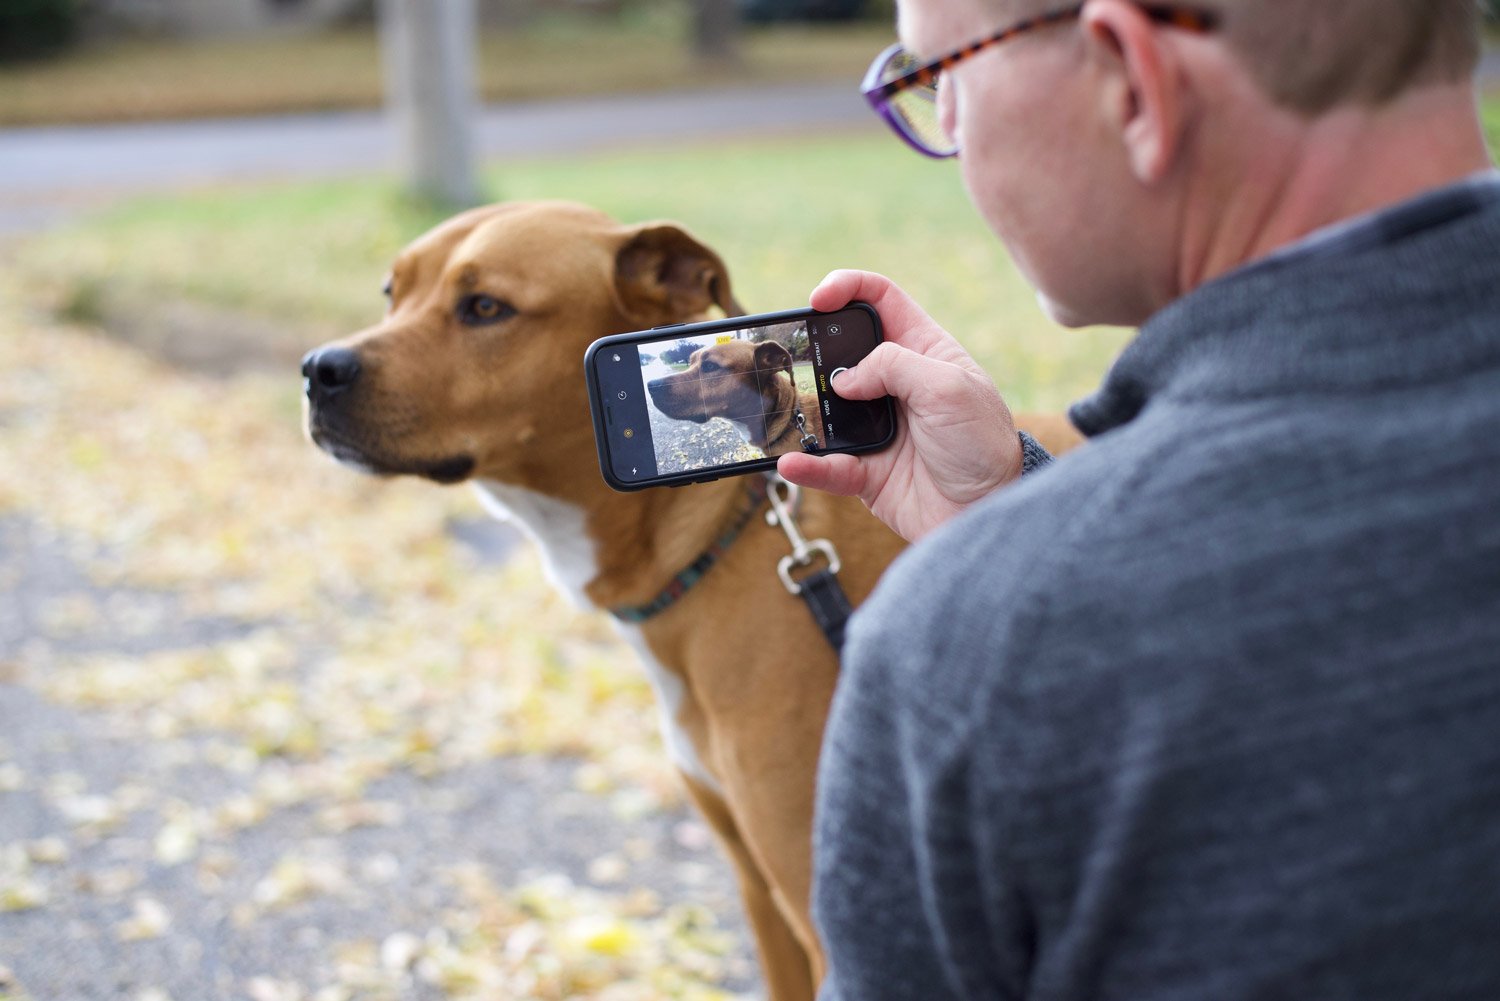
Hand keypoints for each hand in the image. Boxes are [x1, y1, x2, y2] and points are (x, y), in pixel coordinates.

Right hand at [777, 270, 1021, 542]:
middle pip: (841, 351)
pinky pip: (827, 464)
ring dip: (803, 410)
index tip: (819, 298)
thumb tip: (843, 379)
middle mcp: (895, 384)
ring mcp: (875, 426)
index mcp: (922, 350)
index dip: (848, 287)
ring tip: (785, 412)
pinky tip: (792, 463)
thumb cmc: (981, 443)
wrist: (988, 510)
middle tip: (796, 358)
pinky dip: (808, 465)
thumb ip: (894, 365)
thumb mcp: (948, 387)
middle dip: (814, 349)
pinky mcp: (866, 469)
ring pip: (824, 408)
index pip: (879, 300)